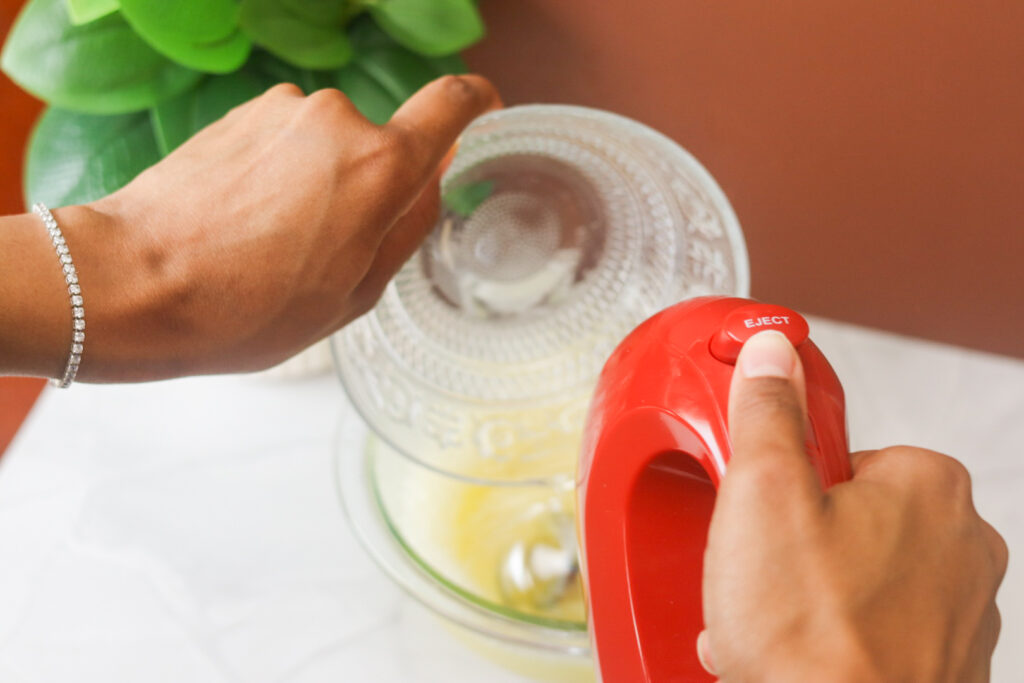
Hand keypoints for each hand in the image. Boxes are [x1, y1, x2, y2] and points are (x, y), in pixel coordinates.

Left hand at [3, 75, 498, 381]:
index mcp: (380, 166)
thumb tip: (434, 179)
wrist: (134, 282)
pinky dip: (279, 175)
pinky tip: (244, 223)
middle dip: (371, 189)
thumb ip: (408, 227)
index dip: (475, 106)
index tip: (480, 115)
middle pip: (382, 147)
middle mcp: (337, 118)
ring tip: (274, 244)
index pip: (452, 104)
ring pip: (330, 146)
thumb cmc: (248, 307)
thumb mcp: (355, 293)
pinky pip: (285, 141)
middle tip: (330, 250)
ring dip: (319, 184)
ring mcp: (282, 109)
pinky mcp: (238, 113)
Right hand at [699, 331, 1007, 681]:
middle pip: (853, 513)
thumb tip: (773, 353)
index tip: (764, 511)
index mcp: (928, 485)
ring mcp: (961, 611)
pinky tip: (795, 654)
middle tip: (762, 570)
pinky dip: (836, 636)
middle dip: (799, 540)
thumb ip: (768, 413)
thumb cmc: (810, 639)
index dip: (789, 483)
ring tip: (772, 622)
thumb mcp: (762, 496)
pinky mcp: (947, 666)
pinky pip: (879, 628)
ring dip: (812, 590)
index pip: (844, 452)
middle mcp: (962, 544)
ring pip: (863, 573)